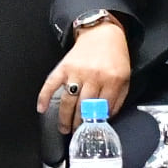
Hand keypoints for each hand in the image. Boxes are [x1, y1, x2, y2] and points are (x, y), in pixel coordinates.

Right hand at [36, 15, 132, 129]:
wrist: (102, 33)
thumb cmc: (114, 56)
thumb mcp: (125, 77)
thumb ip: (119, 97)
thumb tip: (107, 116)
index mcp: (112, 80)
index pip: (104, 108)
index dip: (98, 121)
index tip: (93, 129)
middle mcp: (94, 76)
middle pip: (84, 108)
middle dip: (79, 124)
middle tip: (77, 133)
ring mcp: (77, 72)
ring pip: (69, 100)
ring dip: (64, 117)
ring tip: (64, 128)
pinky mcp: (64, 66)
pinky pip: (51, 83)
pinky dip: (44, 96)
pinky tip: (42, 108)